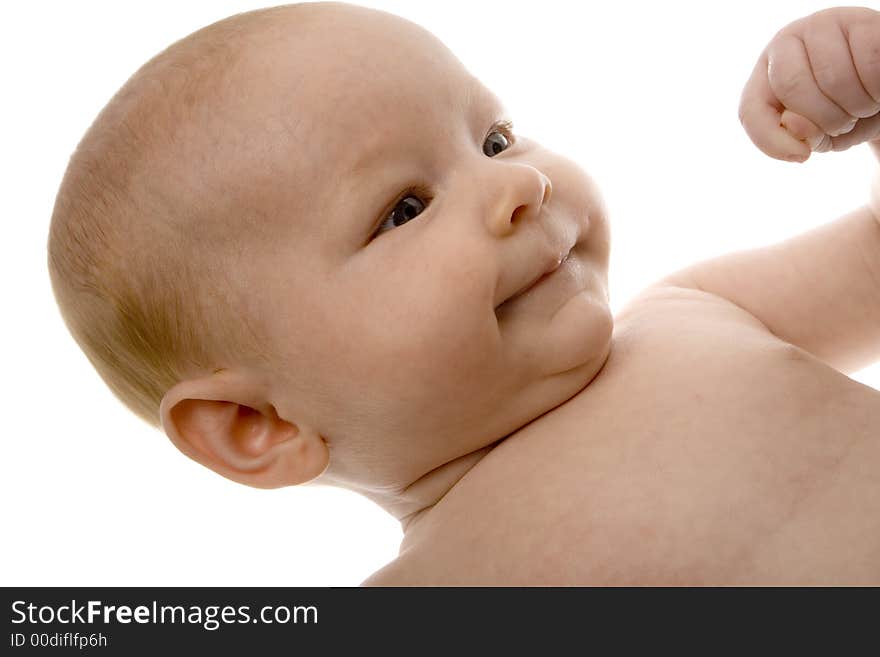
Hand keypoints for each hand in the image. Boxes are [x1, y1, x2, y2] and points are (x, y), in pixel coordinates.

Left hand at [739, 7, 879, 162]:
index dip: (772, 141)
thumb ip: (797, 136)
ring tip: (864, 103)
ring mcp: (822, 26)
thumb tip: (792, 124)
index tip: (802, 156)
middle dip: (826, 119)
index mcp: (765, 74)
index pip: (751, 110)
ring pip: (834, 77)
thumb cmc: (845, 112)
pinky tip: (878, 89)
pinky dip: (877, 88)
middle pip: (792, 87)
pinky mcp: (860, 20)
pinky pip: (869, 60)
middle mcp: (786, 42)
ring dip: (858, 105)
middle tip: (845, 121)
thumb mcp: (818, 133)